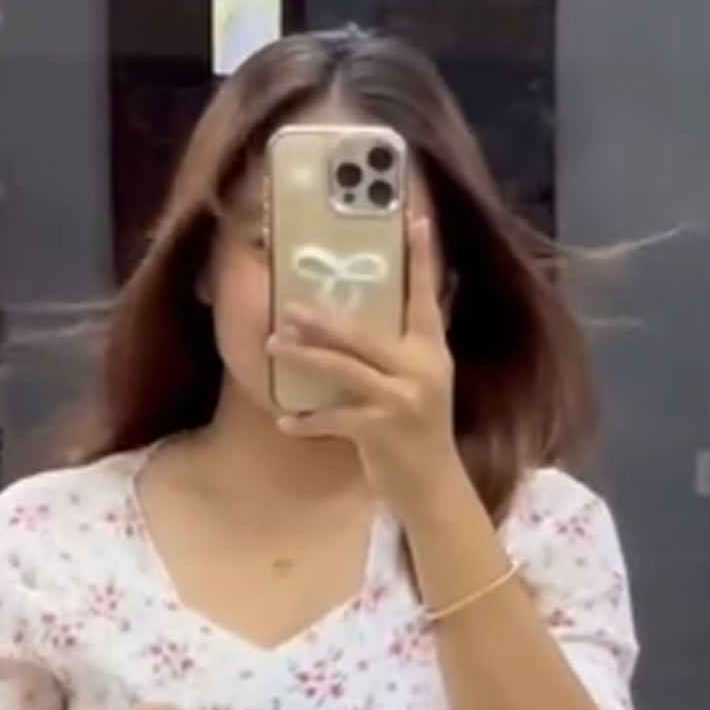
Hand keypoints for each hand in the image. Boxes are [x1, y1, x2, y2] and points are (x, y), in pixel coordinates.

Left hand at [269, 216, 458, 513]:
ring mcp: (400, 400)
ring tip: (276, 346)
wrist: (434, 488)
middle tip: (289, 306)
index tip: (413, 221)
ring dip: (305, 358)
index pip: (426, 297)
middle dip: (322, 320)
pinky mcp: (380, 432)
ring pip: (344, 369)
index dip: (422, 259)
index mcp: (432, 351)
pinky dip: (307, 421)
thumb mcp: (424, 385)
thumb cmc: (420, 434)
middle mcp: (420, 369)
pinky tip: (285, 420)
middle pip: (363, 334)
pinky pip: (334, 418)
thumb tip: (378, 319)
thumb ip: (405, 352)